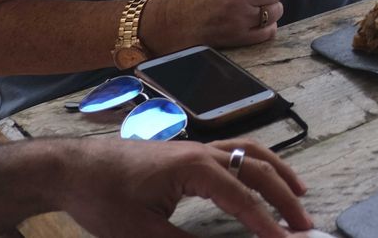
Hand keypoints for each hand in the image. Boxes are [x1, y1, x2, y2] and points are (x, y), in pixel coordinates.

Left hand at [57, 137, 309, 237]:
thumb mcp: (140, 233)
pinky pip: (237, 150)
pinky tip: (263, 176)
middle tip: (305, 227)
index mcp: (193, 168)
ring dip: (279, 174)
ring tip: (300, 196)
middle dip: (284, 199)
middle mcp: (203, 151)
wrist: (73, 168)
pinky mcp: (189, 151)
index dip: (266, 224)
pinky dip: (259, 163)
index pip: (241, 198)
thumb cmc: (102, 199)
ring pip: (252, 152)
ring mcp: (197, 147)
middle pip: (258, 169)